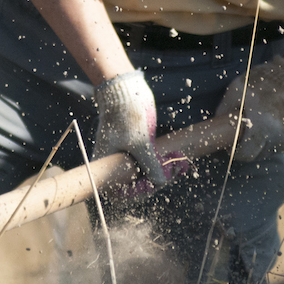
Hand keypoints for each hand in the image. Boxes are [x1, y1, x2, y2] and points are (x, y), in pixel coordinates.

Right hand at [93, 70, 166, 185]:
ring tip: (178, 164)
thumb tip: (160, 182)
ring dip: (162, 173)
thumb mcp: (140, 142)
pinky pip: (148, 163)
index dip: (135, 192)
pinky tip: (176, 161)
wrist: (125, 91)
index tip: (151, 184)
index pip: (119, 192)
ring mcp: (126, 157)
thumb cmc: (126, 115)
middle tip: (172, 171)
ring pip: (144, 175)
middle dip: (154, 181)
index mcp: (105, 165)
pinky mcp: (136, 150)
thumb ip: (150, 164)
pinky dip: (162, 164)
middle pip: (134, 185)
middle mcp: (113, 164)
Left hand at [215, 56, 283, 161]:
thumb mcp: (238, 88)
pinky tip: (275, 123)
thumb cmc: (265, 79)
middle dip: (247, 147)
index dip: (235, 151)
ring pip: (269, 152)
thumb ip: (225, 110)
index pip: (244, 154)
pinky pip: (282, 146)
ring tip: (261, 123)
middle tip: (244, 133)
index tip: (231, 144)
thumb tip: (216, 129)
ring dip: (262, 143)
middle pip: (256, 155)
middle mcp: (281, 135)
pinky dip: (276, 138)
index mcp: (263, 124)